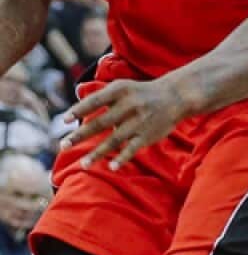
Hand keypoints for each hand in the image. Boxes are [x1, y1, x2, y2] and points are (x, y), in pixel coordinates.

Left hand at [60, 78, 193, 170]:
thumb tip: (76, 103)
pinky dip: (122, 158)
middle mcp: (130, 105)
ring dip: (97, 153)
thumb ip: (101, 96)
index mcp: (121, 91)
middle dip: (81, 135)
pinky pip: (133, 148)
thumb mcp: (123, 87)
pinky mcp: (148, 134)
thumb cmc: (141, 93)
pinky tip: (111, 167)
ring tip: (83, 164)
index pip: (95, 100)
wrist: (176, 96)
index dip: (79, 110)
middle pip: (100, 122)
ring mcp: (139, 121)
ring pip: (115, 139)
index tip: (64, 120)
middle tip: (63, 145)